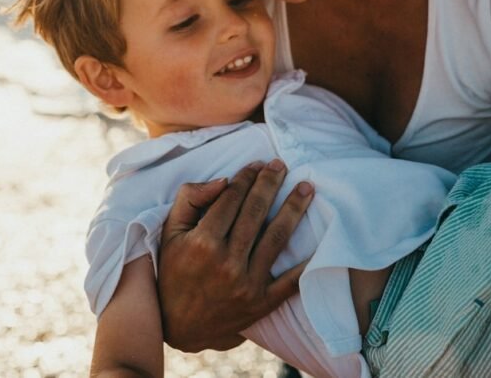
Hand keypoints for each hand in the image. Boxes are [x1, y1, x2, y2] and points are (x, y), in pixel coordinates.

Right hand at [156, 159, 313, 351]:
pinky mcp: (261, 303)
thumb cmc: (173, 272)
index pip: (231, 199)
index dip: (246, 177)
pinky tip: (320, 240)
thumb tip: (223, 180)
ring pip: (276, 238)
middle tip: (281, 165)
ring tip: (306, 188)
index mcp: (202, 242)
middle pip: (256, 212)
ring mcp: (246, 284)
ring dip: (294, 209)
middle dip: (270, 183)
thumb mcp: (170, 233)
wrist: (178, 326)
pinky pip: (290, 281)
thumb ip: (190, 199)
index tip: (257, 164)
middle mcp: (226, 262)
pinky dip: (307, 262)